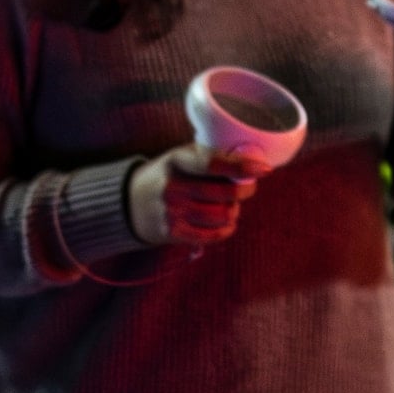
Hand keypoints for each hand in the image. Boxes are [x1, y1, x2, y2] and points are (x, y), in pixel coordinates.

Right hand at [144, 147, 261, 244]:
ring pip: (223, 215)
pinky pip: (213, 235)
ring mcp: (171, 212)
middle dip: (245, 189)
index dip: (240, 166)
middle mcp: (172, 187)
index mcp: (175, 161)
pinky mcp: (173, 233)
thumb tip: (252, 163)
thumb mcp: (179, 157)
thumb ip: (209, 158)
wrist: (129, 203)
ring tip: (230, 205)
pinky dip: (227, 228)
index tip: (263, 168)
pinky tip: (226, 222)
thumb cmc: (167, 175)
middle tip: (247, 187)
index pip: (211, 163)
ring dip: (234, 209)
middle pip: (224, 192)